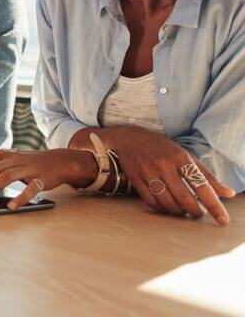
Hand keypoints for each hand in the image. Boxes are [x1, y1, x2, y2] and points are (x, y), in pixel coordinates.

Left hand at [0, 148, 95, 209]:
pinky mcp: (41, 178)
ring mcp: (26, 168)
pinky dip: (21, 197)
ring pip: (5, 177)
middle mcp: (12, 159)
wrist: (58, 161)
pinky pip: (30, 188)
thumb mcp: (8, 163)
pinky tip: (12, 206)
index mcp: (1, 155)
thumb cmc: (27, 164)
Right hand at [100, 126, 233, 224]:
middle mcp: (164, 165)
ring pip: (167, 202)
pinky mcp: (136, 179)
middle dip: (195, 212)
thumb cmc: (162, 148)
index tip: (223, 220)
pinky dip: (162, 209)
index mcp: (181, 157)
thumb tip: (229, 194)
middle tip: (198, 214)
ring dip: (179, 212)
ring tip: (183, 211)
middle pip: (184, 198)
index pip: (202, 185)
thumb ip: (207, 176)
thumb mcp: (186, 156)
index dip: (214, 205)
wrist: (129, 139)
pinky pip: (152, 202)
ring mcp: (148, 172)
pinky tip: (167, 208)